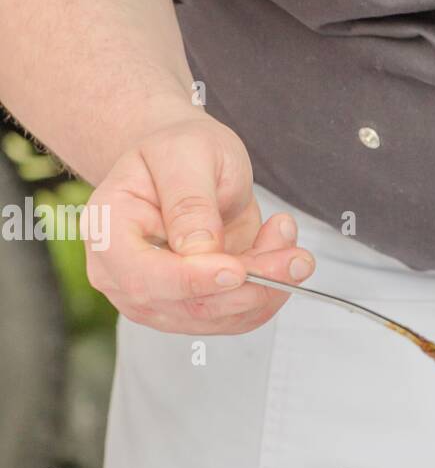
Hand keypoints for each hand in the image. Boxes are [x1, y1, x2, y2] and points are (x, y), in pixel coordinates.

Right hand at [85, 111, 314, 333]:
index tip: (237, 270)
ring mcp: (157, 298)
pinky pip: (236, 317)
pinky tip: (278, 253)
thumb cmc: (177, 151)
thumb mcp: (186, 154)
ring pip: (219, 316)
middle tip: (294, 257)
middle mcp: (124, 274)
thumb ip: (190, 202)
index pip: (143, 275)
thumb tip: (199, 251)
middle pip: (187, 305)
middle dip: (249, 286)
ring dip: (266, 287)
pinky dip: (268, 292)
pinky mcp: (192, 309)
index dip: (192, 280)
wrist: (185, 162)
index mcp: (107, 229)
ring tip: (287, 239)